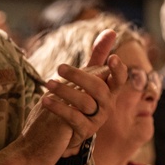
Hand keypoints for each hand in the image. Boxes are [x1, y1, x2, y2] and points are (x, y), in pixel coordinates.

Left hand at [22, 29, 127, 164]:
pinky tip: (44, 100)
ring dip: (65, 91)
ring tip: (47, 83)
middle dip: (79, 76)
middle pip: (98, 89)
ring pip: (85, 103)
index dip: (118, 70)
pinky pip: (74, 118)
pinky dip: (59, 108)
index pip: (119, 80)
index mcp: (108, 91)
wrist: (60, 132)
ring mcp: (97, 120)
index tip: (113, 58)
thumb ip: (98, 56)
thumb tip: (111, 31)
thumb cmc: (76, 99)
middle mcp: (106, 106)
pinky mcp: (84, 132)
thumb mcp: (86, 77)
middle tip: (59, 67)